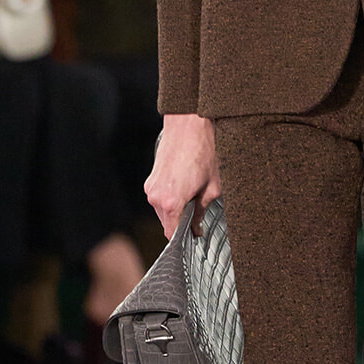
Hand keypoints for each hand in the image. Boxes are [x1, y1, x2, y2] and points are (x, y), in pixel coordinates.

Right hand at [144, 113, 220, 238]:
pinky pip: (159, 197)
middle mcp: (156, 197)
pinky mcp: (150, 179)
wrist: (190, 124)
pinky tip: (185, 187)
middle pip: (167, 223)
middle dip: (181, 223)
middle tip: (199, 218)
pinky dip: (170, 198)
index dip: (185, 239)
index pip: (172, 234)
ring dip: (176, 209)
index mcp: (171, 202)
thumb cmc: (204, 150)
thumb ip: (203, 211)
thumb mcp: (213, 186)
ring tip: (194, 196)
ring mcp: (151, 187)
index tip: (194, 238)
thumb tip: (197, 227)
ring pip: (162, 211)